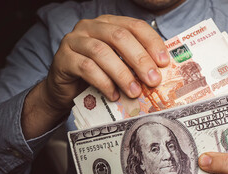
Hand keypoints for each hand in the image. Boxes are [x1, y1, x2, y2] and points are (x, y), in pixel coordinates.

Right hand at [22, 15, 168, 138]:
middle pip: (119, 36)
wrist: (66, 91)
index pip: (135, 26)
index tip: (164, 62)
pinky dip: (103, 82)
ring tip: (134, 92)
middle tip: (153, 80)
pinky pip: (86, 68)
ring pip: (102, 52)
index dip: (152, 43)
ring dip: (122, 74)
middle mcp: (90, 27)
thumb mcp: (119, 66)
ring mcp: (74, 40)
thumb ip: (134, 63)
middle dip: (140, 59)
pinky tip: (113, 95)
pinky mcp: (63, 58)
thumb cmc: (96, 76)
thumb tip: (160, 73)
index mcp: (108, 24)